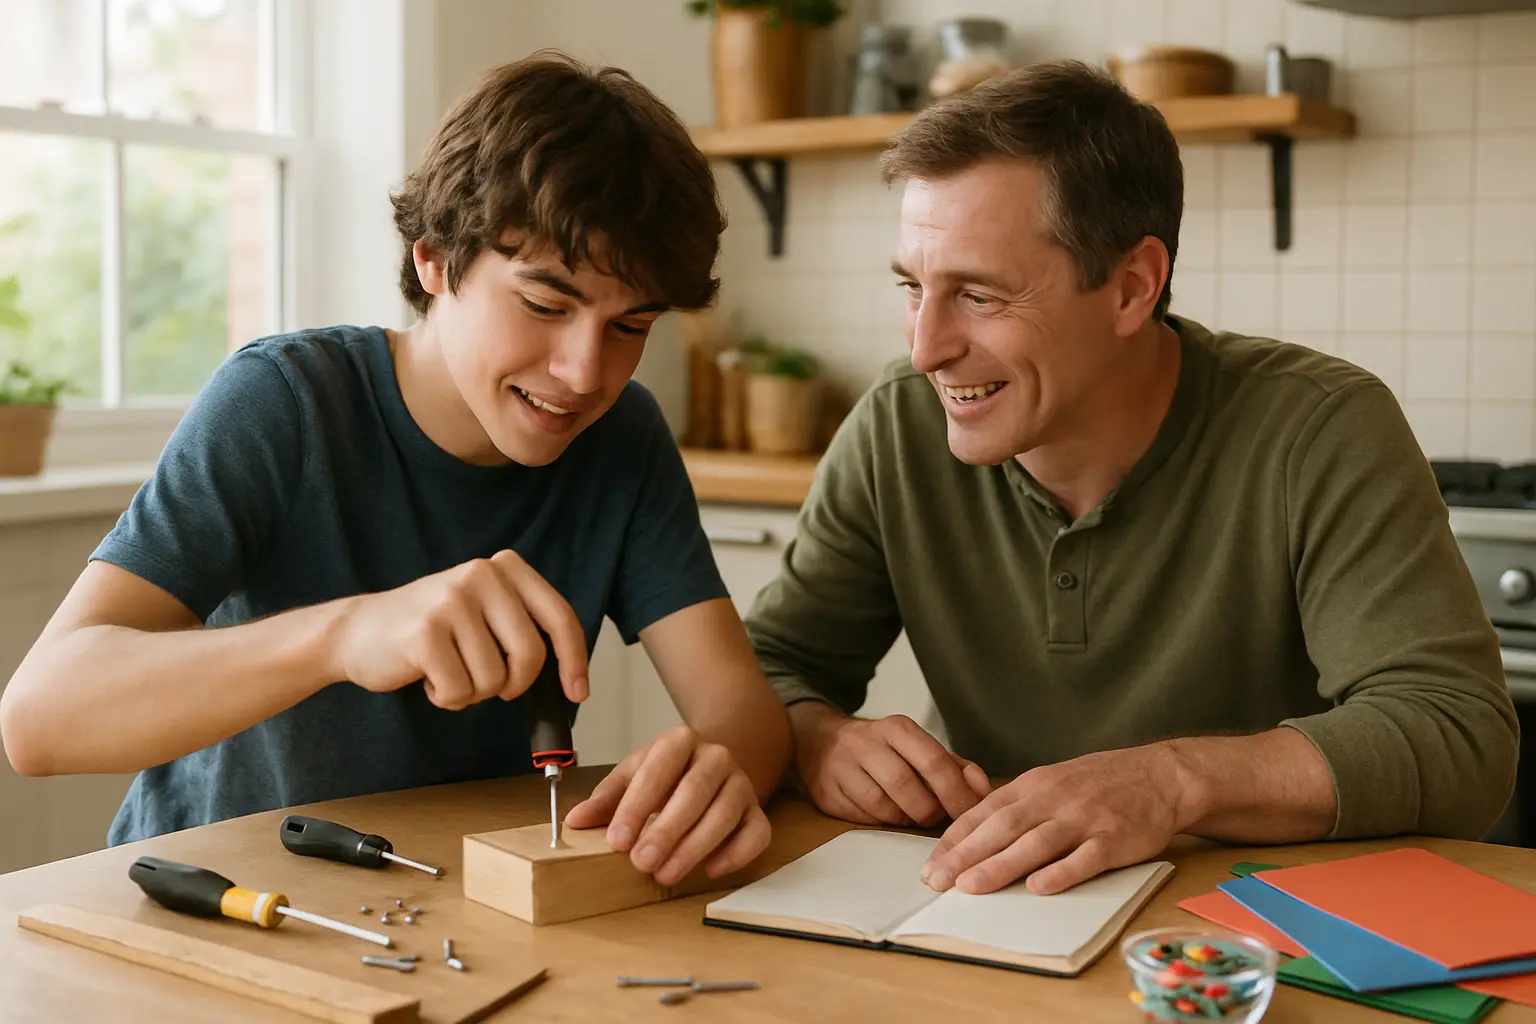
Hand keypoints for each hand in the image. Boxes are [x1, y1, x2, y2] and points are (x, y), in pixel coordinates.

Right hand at [331, 550, 588, 709]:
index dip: (574, 660)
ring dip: (473, 692)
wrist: (357, 631)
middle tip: (492, 688)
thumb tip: (572, 676)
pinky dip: (447, 698)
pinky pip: (459, 690)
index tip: (578, 693)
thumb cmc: (431, 631)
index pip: (558, 616)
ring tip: (447, 670)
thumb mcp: (484, 612)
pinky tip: (427, 677)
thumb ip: (522, 626)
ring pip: (494, 679)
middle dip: (514, 685)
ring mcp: (451, 601)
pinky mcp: (425, 633)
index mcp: (504, 568)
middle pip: (531, 654)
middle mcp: (481, 575)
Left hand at [563, 725, 770, 885]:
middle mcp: (716, 757)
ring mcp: (741, 783)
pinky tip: (710, 870)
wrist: (713, 765)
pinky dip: (736, 854)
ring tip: (666, 874)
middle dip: (666, 830)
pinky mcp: (757, 811)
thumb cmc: (667, 774)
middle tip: (642, 862)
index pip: (658, 770)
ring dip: (694, 847)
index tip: (616, 840)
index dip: (636, 806)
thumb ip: (606, 798)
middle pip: (695, 791)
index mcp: (680, 741)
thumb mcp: (633, 775)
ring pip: (724, 814)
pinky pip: (756, 832)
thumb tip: (575, 821)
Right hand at [792, 703, 990, 827]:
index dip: (956, 792)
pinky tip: (889, 814)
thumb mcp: (918, 748)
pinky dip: (883, 822)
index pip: (934, 761)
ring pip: (883, 806)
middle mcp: (867, 742)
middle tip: (939, 819)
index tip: (970, 813)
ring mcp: (843, 767)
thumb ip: (955, 767)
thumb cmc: (884, 751)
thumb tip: (982, 788)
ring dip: (906, 818)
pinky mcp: (828, 792)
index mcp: (897, 728)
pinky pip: (863, 817)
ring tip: (913, 814)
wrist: (822, 744)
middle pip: (907, 785)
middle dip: (929, 810)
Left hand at [922, 744, 1188, 895]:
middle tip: (936, 881)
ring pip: (1036, 843)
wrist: (1160, 775)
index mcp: (1033, 786)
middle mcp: (1053, 799)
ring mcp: (1084, 818)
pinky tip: (1039, 888)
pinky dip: (1061, 873)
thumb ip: (1017, 805)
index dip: (955, 839)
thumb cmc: (1099, 784)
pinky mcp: (1114, 838)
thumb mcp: (1051, 782)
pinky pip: (1085, 857)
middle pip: (1002, 827)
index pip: (984, 812)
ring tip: (970, 887)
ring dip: (1001, 865)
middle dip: (965, 855)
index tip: (930, 864)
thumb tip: (975, 834)